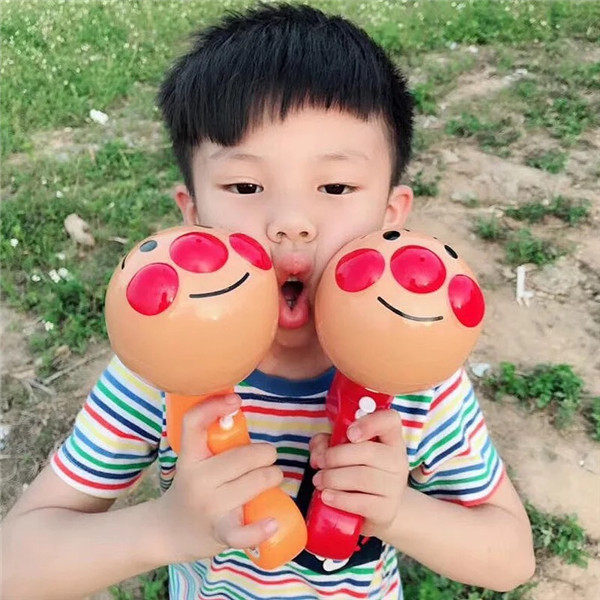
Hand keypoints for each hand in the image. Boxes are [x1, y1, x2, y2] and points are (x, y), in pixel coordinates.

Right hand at [154, 394, 282, 562]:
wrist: (168, 533)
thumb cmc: (192, 488)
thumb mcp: (194, 462)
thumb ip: (214, 442)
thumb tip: (239, 411)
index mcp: (190, 457)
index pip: (193, 423)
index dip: (214, 406)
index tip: (236, 400)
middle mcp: (197, 480)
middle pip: (242, 456)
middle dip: (266, 454)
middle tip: (268, 457)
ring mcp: (208, 507)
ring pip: (255, 482)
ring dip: (273, 477)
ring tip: (271, 479)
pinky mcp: (219, 532)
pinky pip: (243, 532)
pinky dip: (261, 528)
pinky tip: (273, 522)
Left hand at [309, 409, 408, 538]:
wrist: (374, 509)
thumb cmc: (356, 471)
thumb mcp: (341, 450)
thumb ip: (327, 443)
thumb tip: (318, 453)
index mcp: (390, 439)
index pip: (390, 420)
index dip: (370, 423)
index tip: (349, 434)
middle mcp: (397, 460)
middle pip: (367, 452)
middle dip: (335, 456)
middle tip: (319, 463)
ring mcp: (395, 486)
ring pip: (362, 477)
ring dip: (333, 478)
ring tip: (318, 481)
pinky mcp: (386, 510)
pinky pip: (362, 502)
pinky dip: (339, 498)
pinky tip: (326, 496)